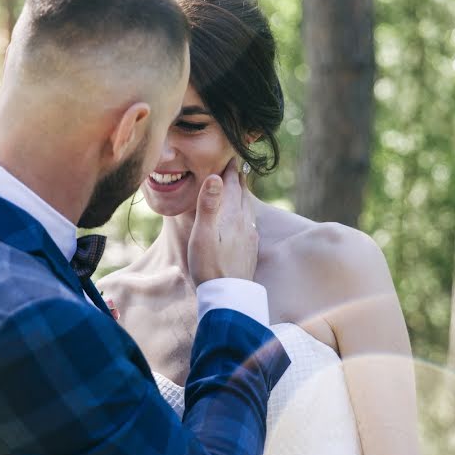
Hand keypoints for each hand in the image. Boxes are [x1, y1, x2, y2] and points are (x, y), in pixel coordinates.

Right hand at [188, 158, 257, 285]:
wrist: (228, 298)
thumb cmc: (210, 267)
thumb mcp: (203, 235)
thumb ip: (208, 205)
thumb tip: (214, 177)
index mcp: (232, 216)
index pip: (233, 186)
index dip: (230, 170)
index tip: (229, 156)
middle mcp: (245, 224)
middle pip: (243, 195)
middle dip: (238, 180)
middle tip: (234, 167)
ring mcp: (250, 237)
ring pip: (248, 209)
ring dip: (243, 195)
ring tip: (239, 188)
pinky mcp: (250, 250)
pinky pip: (249, 223)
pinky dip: (244, 212)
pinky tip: (243, 219)